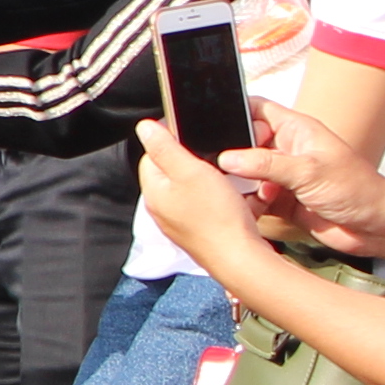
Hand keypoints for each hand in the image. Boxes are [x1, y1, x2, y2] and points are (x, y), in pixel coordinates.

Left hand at [131, 115, 276, 280]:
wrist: (240, 257)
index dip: (171, 140)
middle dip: (193, 160)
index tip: (192, 134)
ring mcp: (179, 223)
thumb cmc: (217, 216)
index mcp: (153, 192)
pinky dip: (218, 197)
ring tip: (226, 177)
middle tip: (214, 158)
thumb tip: (143, 127)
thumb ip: (165, 147)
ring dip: (209, 179)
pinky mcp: (199, 232)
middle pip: (172, 171)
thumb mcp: (190, 171)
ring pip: (191, 188)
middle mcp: (161, 210)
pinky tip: (232, 197)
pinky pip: (206, 205)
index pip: (151, 155)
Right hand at [219, 100, 384, 255]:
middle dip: (230, 152)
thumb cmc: (357, 191)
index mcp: (297, 130)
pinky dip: (246, 203)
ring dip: (238, 182)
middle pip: (245, 142)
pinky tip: (247, 207)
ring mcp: (283, 176)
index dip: (236, 113)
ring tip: (234, 189)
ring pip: (246, 172)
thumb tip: (227, 159)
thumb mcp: (309, 171)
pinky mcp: (281, 200)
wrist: (376, 228)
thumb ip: (266, 163)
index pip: (258, 109)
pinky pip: (253, 198)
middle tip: (218, 165)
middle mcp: (287, 150)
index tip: (215, 126)